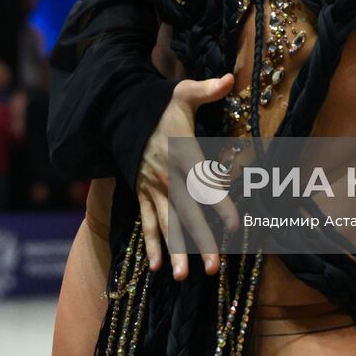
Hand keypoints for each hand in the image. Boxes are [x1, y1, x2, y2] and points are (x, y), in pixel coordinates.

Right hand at [137, 73, 239, 280]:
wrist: (120, 115)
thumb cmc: (159, 106)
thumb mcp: (182, 93)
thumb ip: (207, 90)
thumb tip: (231, 78)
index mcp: (183, 154)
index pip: (204, 183)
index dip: (220, 204)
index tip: (235, 226)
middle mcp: (168, 177)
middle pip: (187, 213)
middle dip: (201, 241)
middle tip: (215, 268)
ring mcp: (153, 189)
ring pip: (167, 224)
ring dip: (176, 251)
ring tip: (184, 277)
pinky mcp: (142, 194)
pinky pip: (147, 223)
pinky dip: (150, 245)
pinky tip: (156, 268)